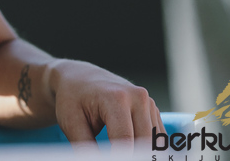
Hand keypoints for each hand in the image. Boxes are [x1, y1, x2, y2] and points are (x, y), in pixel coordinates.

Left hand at [48, 59, 163, 149]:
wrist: (80, 77)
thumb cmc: (73, 98)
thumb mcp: (71, 122)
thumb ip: (85, 147)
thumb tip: (95, 160)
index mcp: (117, 98)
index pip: (126, 141)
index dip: (118, 157)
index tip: (107, 159)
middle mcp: (138, 97)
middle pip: (144, 143)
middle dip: (131, 156)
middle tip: (111, 154)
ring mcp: (148, 103)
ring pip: (154, 143)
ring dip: (140, 152)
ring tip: (116, 151)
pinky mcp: (153, 110)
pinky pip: (158, 138)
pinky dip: (147, 149)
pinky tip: (130, 149)